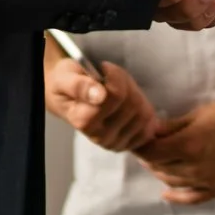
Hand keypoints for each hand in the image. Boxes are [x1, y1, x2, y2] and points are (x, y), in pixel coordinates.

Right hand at [44, 53, 159, 152]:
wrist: (66, 98)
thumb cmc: (66, 84)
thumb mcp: (65, 77)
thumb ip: (79, 85)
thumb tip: (99, 95)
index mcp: (83, 120)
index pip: (116, 96)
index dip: (115, 77)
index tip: (104, 69)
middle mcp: (99, 137)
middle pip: (133, 105)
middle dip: (126, 85)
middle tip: (112, 78)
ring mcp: (114, 143)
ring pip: (143, 114)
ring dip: (136, 95)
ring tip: (118, 89)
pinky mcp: (126, 145)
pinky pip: (149, 129)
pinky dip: (144, 111)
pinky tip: (129, 104)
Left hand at [135, 92, 214, 204]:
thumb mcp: (204, 113)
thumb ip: (175, 125)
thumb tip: (152, 130)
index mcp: (187, 145)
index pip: (151, 151)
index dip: (140, 145)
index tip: (136, 137)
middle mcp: (193, 168)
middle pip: (159, 167)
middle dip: (148, 156)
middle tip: (146, 146)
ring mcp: (207, 181)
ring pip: (173, 181)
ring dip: (160, 172)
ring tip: (156, 161)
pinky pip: (194, 198)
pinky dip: (177, 198)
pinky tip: (167, 194)